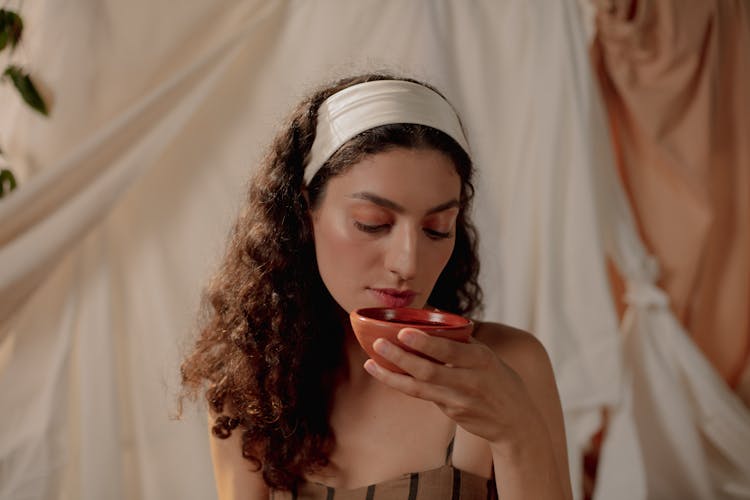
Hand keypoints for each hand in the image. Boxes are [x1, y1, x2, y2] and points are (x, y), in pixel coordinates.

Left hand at [363, 328, 544, 447]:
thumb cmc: (498, 379)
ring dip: (392, 376)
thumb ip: (460, 338)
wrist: (515, 421)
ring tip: (371, 363)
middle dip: (400, 358)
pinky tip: (386, 374)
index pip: (449, 350)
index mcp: (480, 360)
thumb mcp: (486, 355)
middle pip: (429, 370)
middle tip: (377, 345)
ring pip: (419, 388)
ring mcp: (459, 400)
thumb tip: (434, 311)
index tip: (403, 332)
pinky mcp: (451, 413)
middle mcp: (469, 380)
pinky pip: (424, 396)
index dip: (425, 343)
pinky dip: (403, 384)